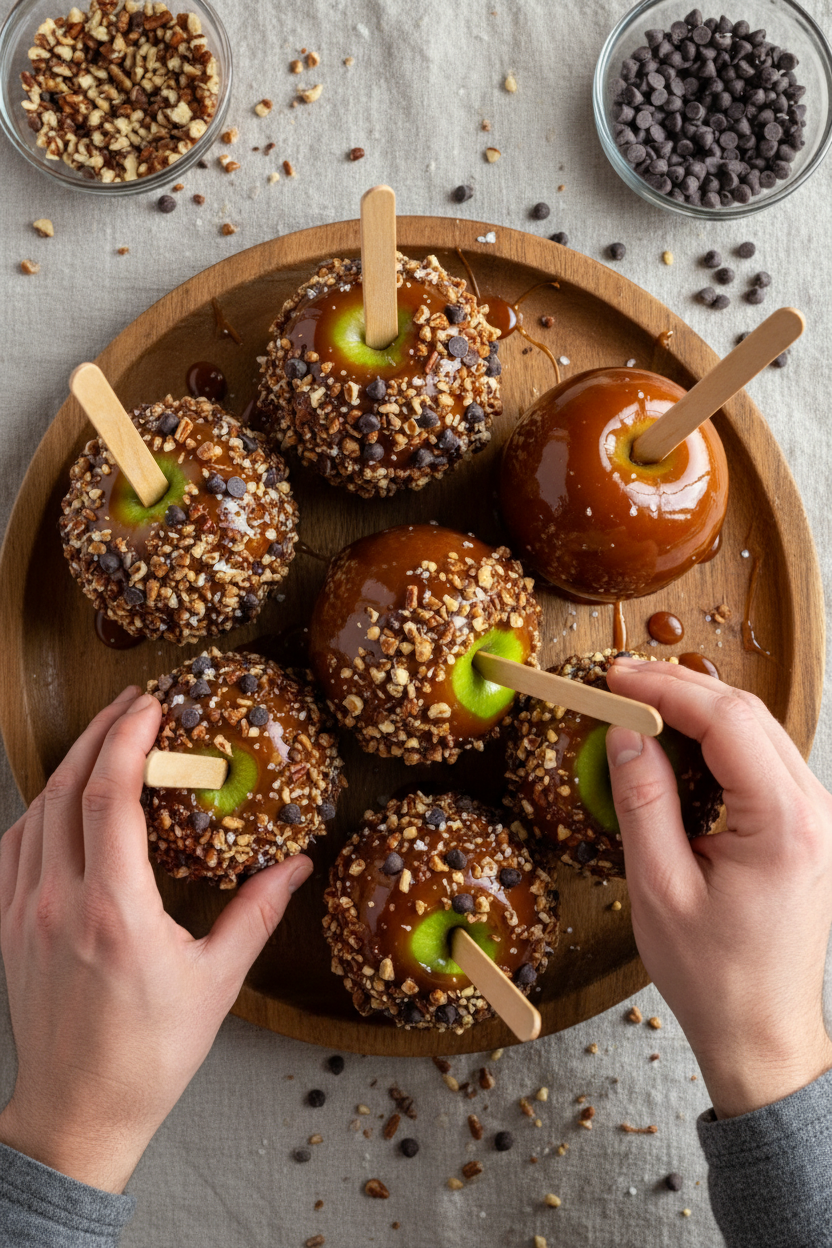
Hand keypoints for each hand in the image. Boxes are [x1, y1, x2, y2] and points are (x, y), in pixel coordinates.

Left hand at [0, 687, 311, 1191]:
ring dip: (71, 765)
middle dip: (100, 734)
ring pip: (36, 811)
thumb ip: (256, 913)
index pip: (109, 799)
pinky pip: (15, 845)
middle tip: (136, 703)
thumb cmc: (150, 1056)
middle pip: (67, 790)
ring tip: (107, 737)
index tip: (153, 706)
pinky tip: (64, 799)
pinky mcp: (8, 927)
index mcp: (114, 914)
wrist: (78, 1113)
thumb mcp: (217, 983)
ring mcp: (24, 914)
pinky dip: (41, 807)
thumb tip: (296, 864)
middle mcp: (59, 905)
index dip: (128, 741)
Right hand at [606, 657, 831, 1119]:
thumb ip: (643, 802)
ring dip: (698, 710)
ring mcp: (816, 817)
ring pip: (757, 730)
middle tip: (619, 683)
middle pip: (747, 713)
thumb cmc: (713, 976)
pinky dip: (717, 740)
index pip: (726, 721)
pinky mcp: (804, 827)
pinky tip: (677, 743)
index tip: (615, 679)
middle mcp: (814, 810)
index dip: (665, 689)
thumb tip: (625, 734)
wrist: (763, 1032)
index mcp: (783, 824)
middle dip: (678, 688)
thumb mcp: (660, 888)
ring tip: (640, 705)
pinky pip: (761, 760)